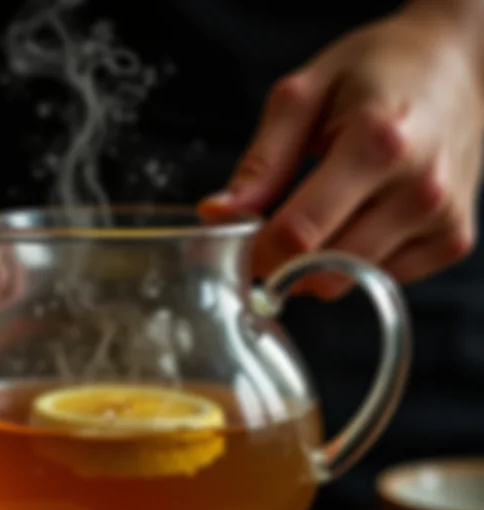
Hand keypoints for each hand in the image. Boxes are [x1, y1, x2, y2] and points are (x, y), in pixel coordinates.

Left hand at [199, 6, 483, 297]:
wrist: (455, 64)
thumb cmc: (376, 72)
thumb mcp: (304, 97)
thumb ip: (260, 163)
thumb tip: (217, 215)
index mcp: (376, 143)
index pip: (298, 234)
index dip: (257, 253)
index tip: (238, 246)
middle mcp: (418, 187)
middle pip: (323, 270)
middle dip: (282, 265)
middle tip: (270, 238)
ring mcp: (442, 218)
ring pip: (350, 283)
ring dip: (316, 268)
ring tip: (318, 219)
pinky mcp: (454, 239)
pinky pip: (380, 282)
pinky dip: (354, 265)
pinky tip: (357, 223)